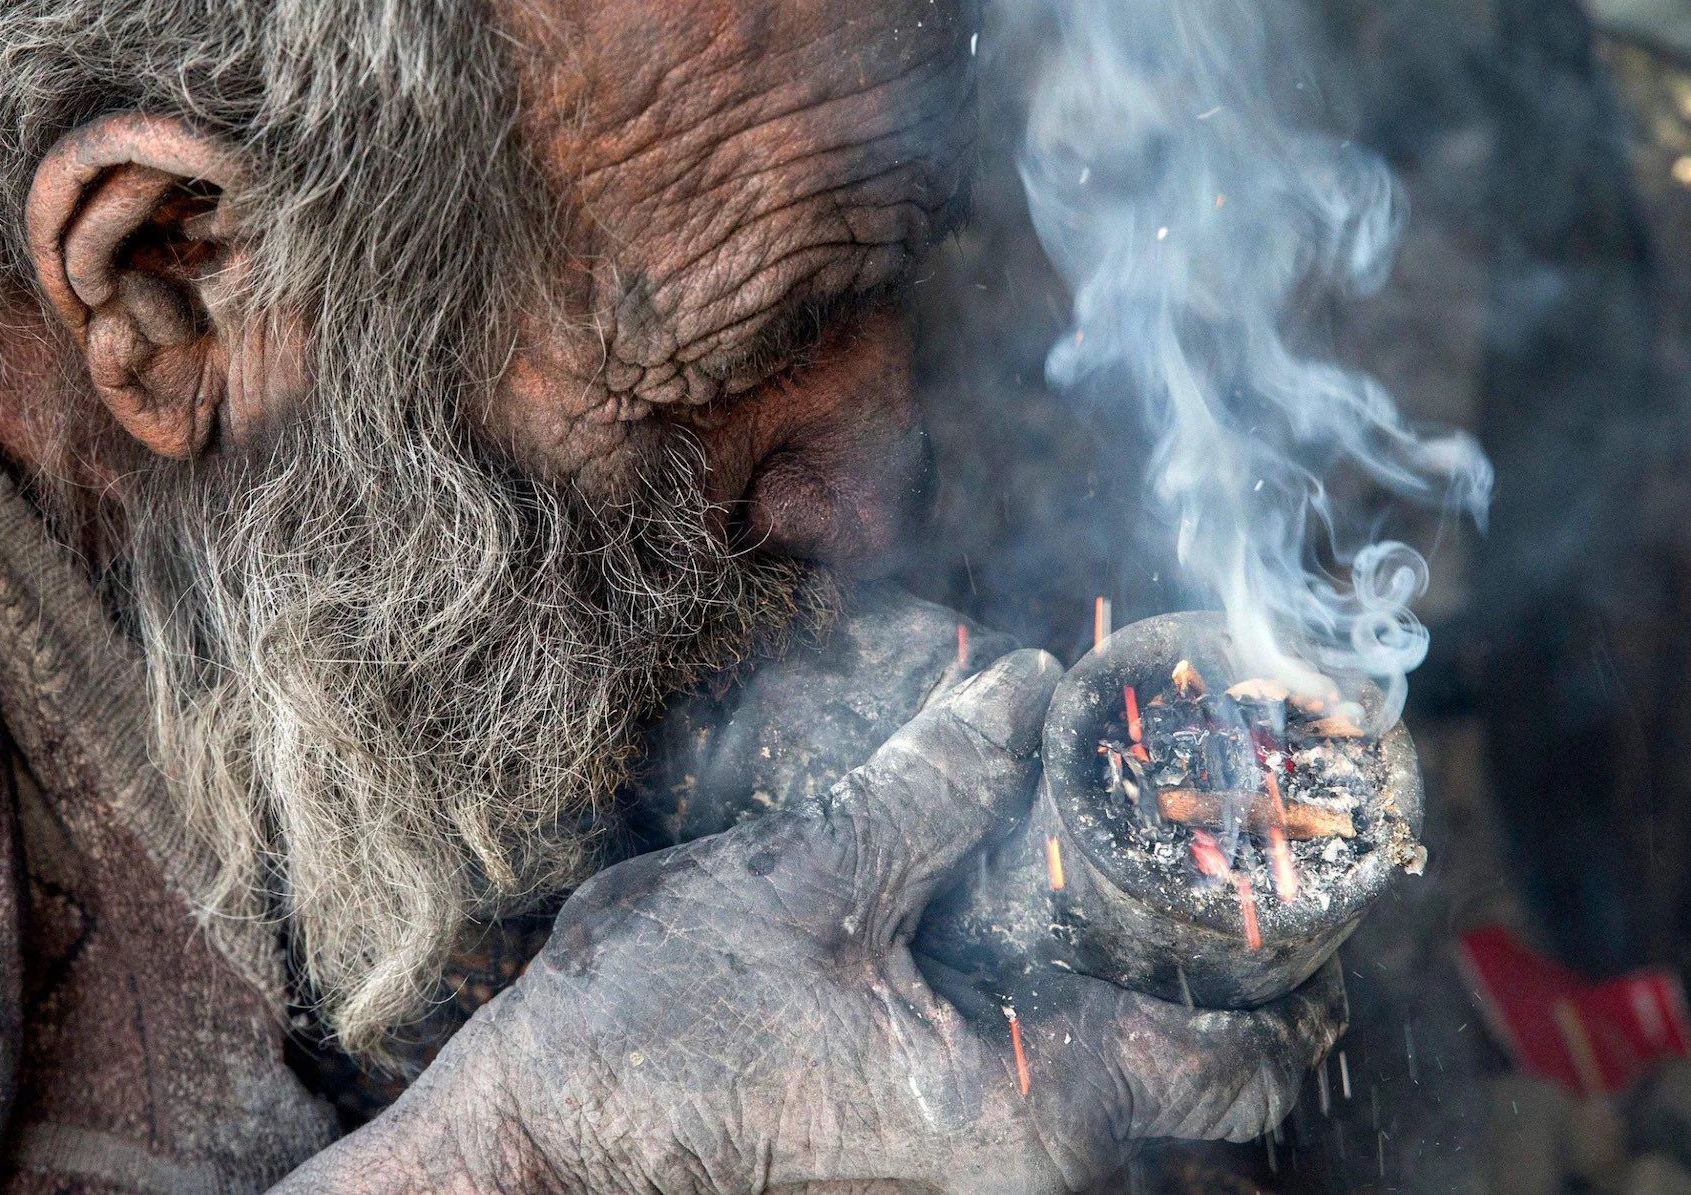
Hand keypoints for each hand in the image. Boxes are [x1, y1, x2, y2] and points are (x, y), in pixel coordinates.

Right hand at [276, 650, 1343, 1192]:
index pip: (1243, 1064)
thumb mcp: (806, 882)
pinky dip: (1041, 953)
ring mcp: (976, 1142)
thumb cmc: (660, 1032)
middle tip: (1184, 796)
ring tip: (1089, 813)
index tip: (1284, 843)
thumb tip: (1021, 690)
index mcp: (1028, 1107)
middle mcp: (1025, 1146)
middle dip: (1197, 920)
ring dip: (1114, 933)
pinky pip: (1033, 1038)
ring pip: (1111, 1041)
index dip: (1287, 950)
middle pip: (1192, 1050)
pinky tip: (995, 867)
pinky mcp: (927, 1119)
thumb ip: (931, 785)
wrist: (549, 1131)